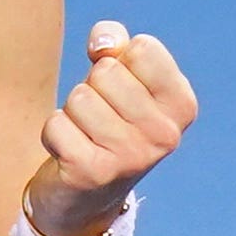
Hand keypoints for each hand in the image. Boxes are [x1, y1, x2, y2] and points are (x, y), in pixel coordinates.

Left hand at [28, 19, 197, 235]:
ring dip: (71, 112)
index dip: (117, 60)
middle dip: (91, 88)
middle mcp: (166, 134)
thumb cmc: (105, 120)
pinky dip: (53, 133)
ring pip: (79, 97)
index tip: (118, 87)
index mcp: (182, 105)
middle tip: (98, 117)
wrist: (85, 192)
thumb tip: (103, 43)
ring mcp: (132, 156)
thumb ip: (115, 45)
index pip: (142, 48)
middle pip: (106, 72)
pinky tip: (68, 151)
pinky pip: (56, 124)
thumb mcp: (120, 78)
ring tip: (84, 134)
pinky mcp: (92, 172)